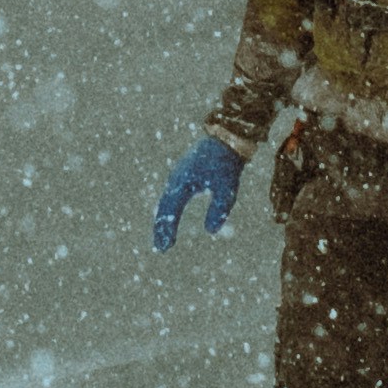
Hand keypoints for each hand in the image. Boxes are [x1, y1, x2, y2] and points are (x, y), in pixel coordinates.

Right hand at [152, 135, 242, 250]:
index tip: (166, 246)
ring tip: (163, 238)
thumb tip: (210, 231)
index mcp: (183, 183)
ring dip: (163, 219)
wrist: (226, 139)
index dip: (167, 229)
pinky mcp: (183, 174)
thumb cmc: (227, 164)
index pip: (171, 211)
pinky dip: (168, 209)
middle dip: (161, 228)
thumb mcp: (227, 190)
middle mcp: (175, 179)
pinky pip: (171, 195)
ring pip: (166, 201)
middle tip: (161, 248)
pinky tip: (170, 217)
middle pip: (164, 208)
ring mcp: (177, 175)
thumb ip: (219, 210)